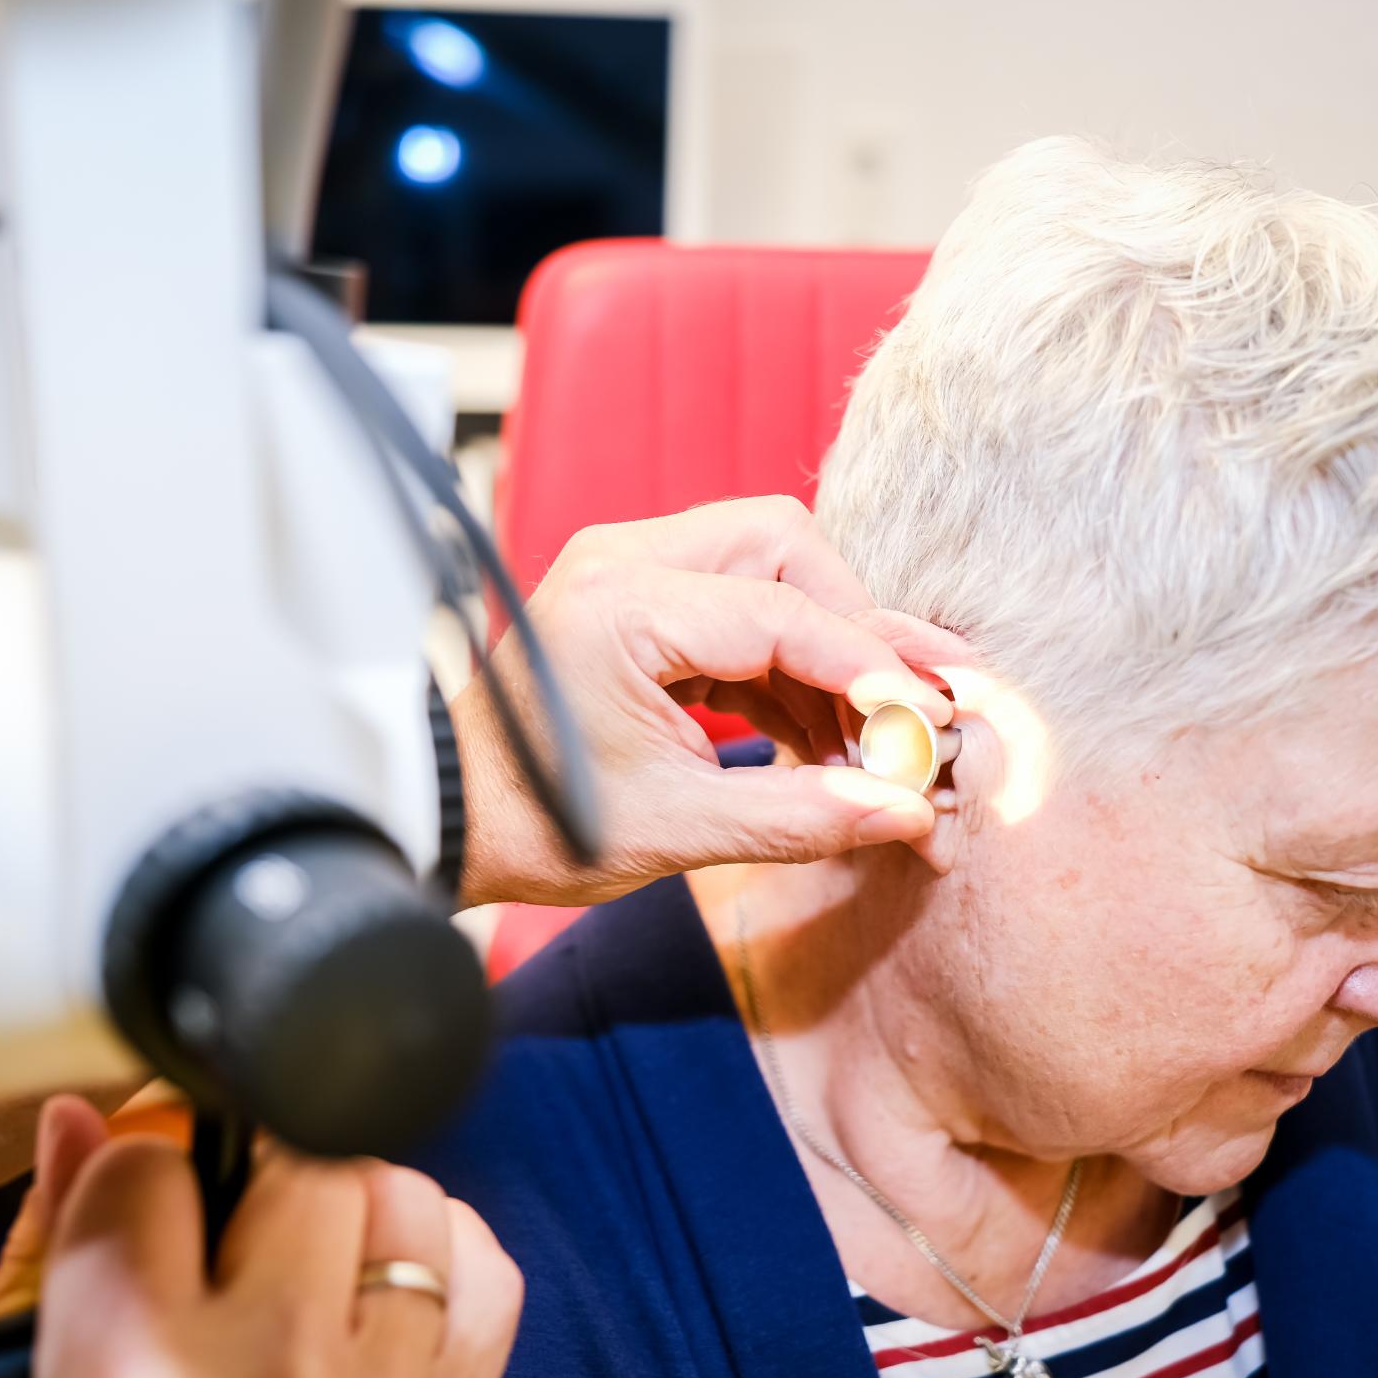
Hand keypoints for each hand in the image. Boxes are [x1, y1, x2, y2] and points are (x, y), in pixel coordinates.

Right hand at [0, 1097, 521, 1377]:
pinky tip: (374, 1288)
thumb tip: (83, 1122)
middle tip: (217, 1229)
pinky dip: (439, 1259)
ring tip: (295, 1258)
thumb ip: (46, 1256)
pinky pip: (487, 1279)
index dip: (131, 1171)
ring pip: (400, 1196)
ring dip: (345, 1207)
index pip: (153, 1165)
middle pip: (298, 1157)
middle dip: (247, 1173)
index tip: (128, 1207)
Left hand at [456, 495, 954, 905]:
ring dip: (828, 648)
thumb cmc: (537, 824)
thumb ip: (800, 814)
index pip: (779, 611)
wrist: (450, 820)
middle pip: (787, 548)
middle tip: (906, 709)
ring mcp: (630, 573)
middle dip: (857, 627)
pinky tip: (825, 736)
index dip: (868, 667)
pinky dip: (789, 665)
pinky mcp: (641, 604)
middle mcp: (624, 561)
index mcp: (621, 604)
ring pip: (771, 569)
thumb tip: (904, 809)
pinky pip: (741, 608)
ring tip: (872, 739)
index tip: (926, 721)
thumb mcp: (674, 829)